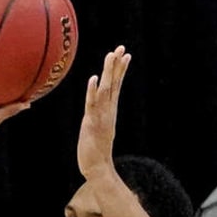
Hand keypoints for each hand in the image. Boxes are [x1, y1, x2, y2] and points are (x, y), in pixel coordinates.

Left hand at [77, 46, 131, 178]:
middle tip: (121, 47)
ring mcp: (101, 116)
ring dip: (108, 72)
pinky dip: (93, 91)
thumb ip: (100, 119)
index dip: (120, 70)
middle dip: (117, 65)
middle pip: (113, 84)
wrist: (98, 169)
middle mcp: (108, 111)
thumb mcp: (99, 130)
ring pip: (105, 90)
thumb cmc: (96, 152)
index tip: (125, 54)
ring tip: (111, 55)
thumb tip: (100, 113)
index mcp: (110, 111)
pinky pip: (92, 104)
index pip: (116, 86)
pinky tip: (93, 78)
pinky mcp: (91, 123)